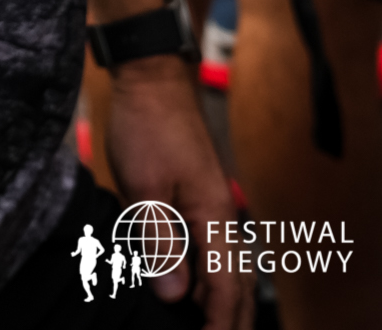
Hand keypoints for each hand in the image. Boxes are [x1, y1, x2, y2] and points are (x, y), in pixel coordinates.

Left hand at [105, 60, 252, 329]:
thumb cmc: (147, 124)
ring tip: (201, 324)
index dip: (220, 325)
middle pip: (236, 283)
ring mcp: (212, 203)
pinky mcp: (198, 194)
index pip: (227, 288)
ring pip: (225, 265)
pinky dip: (207, 274)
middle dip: (228, 319)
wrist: (150, 76)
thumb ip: (161, 242)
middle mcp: (222, 213)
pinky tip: (188, 285)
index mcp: (214, 216)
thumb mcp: (145, 187)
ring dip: (218, 300)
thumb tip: (177, 297)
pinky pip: (211, 246)